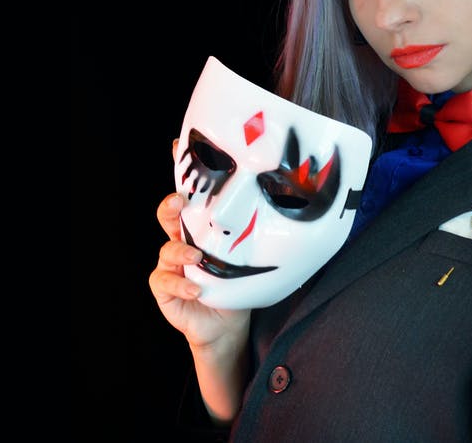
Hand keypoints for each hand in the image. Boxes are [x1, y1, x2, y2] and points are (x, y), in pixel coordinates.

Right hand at [147, 141, 250, 348]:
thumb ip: (268, 233)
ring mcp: (172, 265)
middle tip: (181, 201)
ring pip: (165, 248)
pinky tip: (196, 289)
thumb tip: (309, 206)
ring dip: (179, 251)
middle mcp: (183, 241)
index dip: (182, 170)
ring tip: (197, 257)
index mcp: (203, 228)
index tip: (179, 146)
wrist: (229, 325)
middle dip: (170, 204)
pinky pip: (163, 281)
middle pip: (168, 214)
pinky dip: (179, 285)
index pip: (192, 195)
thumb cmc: (242, 284)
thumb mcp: (255, 255)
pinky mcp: (166, 289)